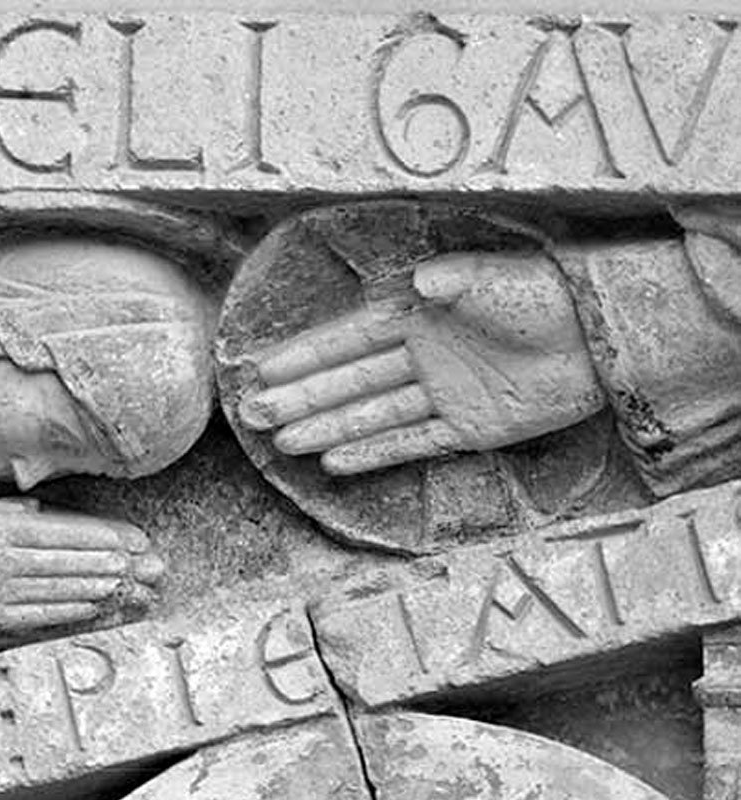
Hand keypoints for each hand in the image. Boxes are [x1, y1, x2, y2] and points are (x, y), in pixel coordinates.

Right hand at [0, 498, 161, 635]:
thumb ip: (15, 509)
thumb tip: (46, 509)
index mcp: (4, 527)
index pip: (66, 531)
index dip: (103, 536)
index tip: (131, 539)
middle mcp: (5, 557)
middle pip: (69, 560)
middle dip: (110, 562)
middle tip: (141, 564)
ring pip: (59, 588)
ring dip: (96, 586)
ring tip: (125, 583)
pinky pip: (39, 613)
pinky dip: (69, 610)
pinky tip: (91, 606)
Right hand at [237, 252, 604, 474]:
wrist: (604, 338)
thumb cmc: (545, 296)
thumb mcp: (494, 278)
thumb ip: (452, 280)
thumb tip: (418, 284)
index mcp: (419, 316)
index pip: (349, 339)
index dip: (305, 355)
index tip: (262, 370)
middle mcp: (423, 356)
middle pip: (350, 381)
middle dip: (302, 397)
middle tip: (255, 415)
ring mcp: (444, 394)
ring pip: (371, 414)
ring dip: (327, 427)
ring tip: (284, 442)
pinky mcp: (470, 427)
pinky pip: (412, 441)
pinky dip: (374, 451)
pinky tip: (335, 460)